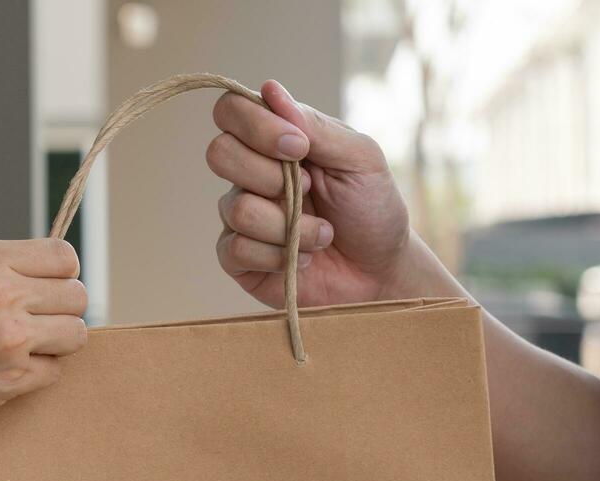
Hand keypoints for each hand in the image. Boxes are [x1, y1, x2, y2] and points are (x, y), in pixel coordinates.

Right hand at [0, 238, 87, 443]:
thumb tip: (52, 276)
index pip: (63, 256)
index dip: (61, 276)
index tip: (48, 290)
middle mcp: (1, 290)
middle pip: (77, 295)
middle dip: (62, 312)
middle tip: (35, 325)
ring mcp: (10, 335)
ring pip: (75, 334)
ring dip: (57, 344)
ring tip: (25, 348)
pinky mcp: (14, 376)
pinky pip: (55, 370)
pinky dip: (37, 374)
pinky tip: (5, 372)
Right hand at [207, 80, 440, 306]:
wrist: (380, 272)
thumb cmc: (373, 210)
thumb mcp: (360, 158)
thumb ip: (315, 125)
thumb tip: (270, 89)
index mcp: (275, 140)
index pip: (231, 110)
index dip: (256, 125)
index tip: (300, 147)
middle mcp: (250, 174)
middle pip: (219, 153)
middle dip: (270, 176)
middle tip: (310, 191)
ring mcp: (241, 216)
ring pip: (237, 208)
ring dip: (290, 226)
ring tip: (321, 236)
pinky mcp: (239, 258)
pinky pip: (235, 249)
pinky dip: (277, 256)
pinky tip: (301, 259)